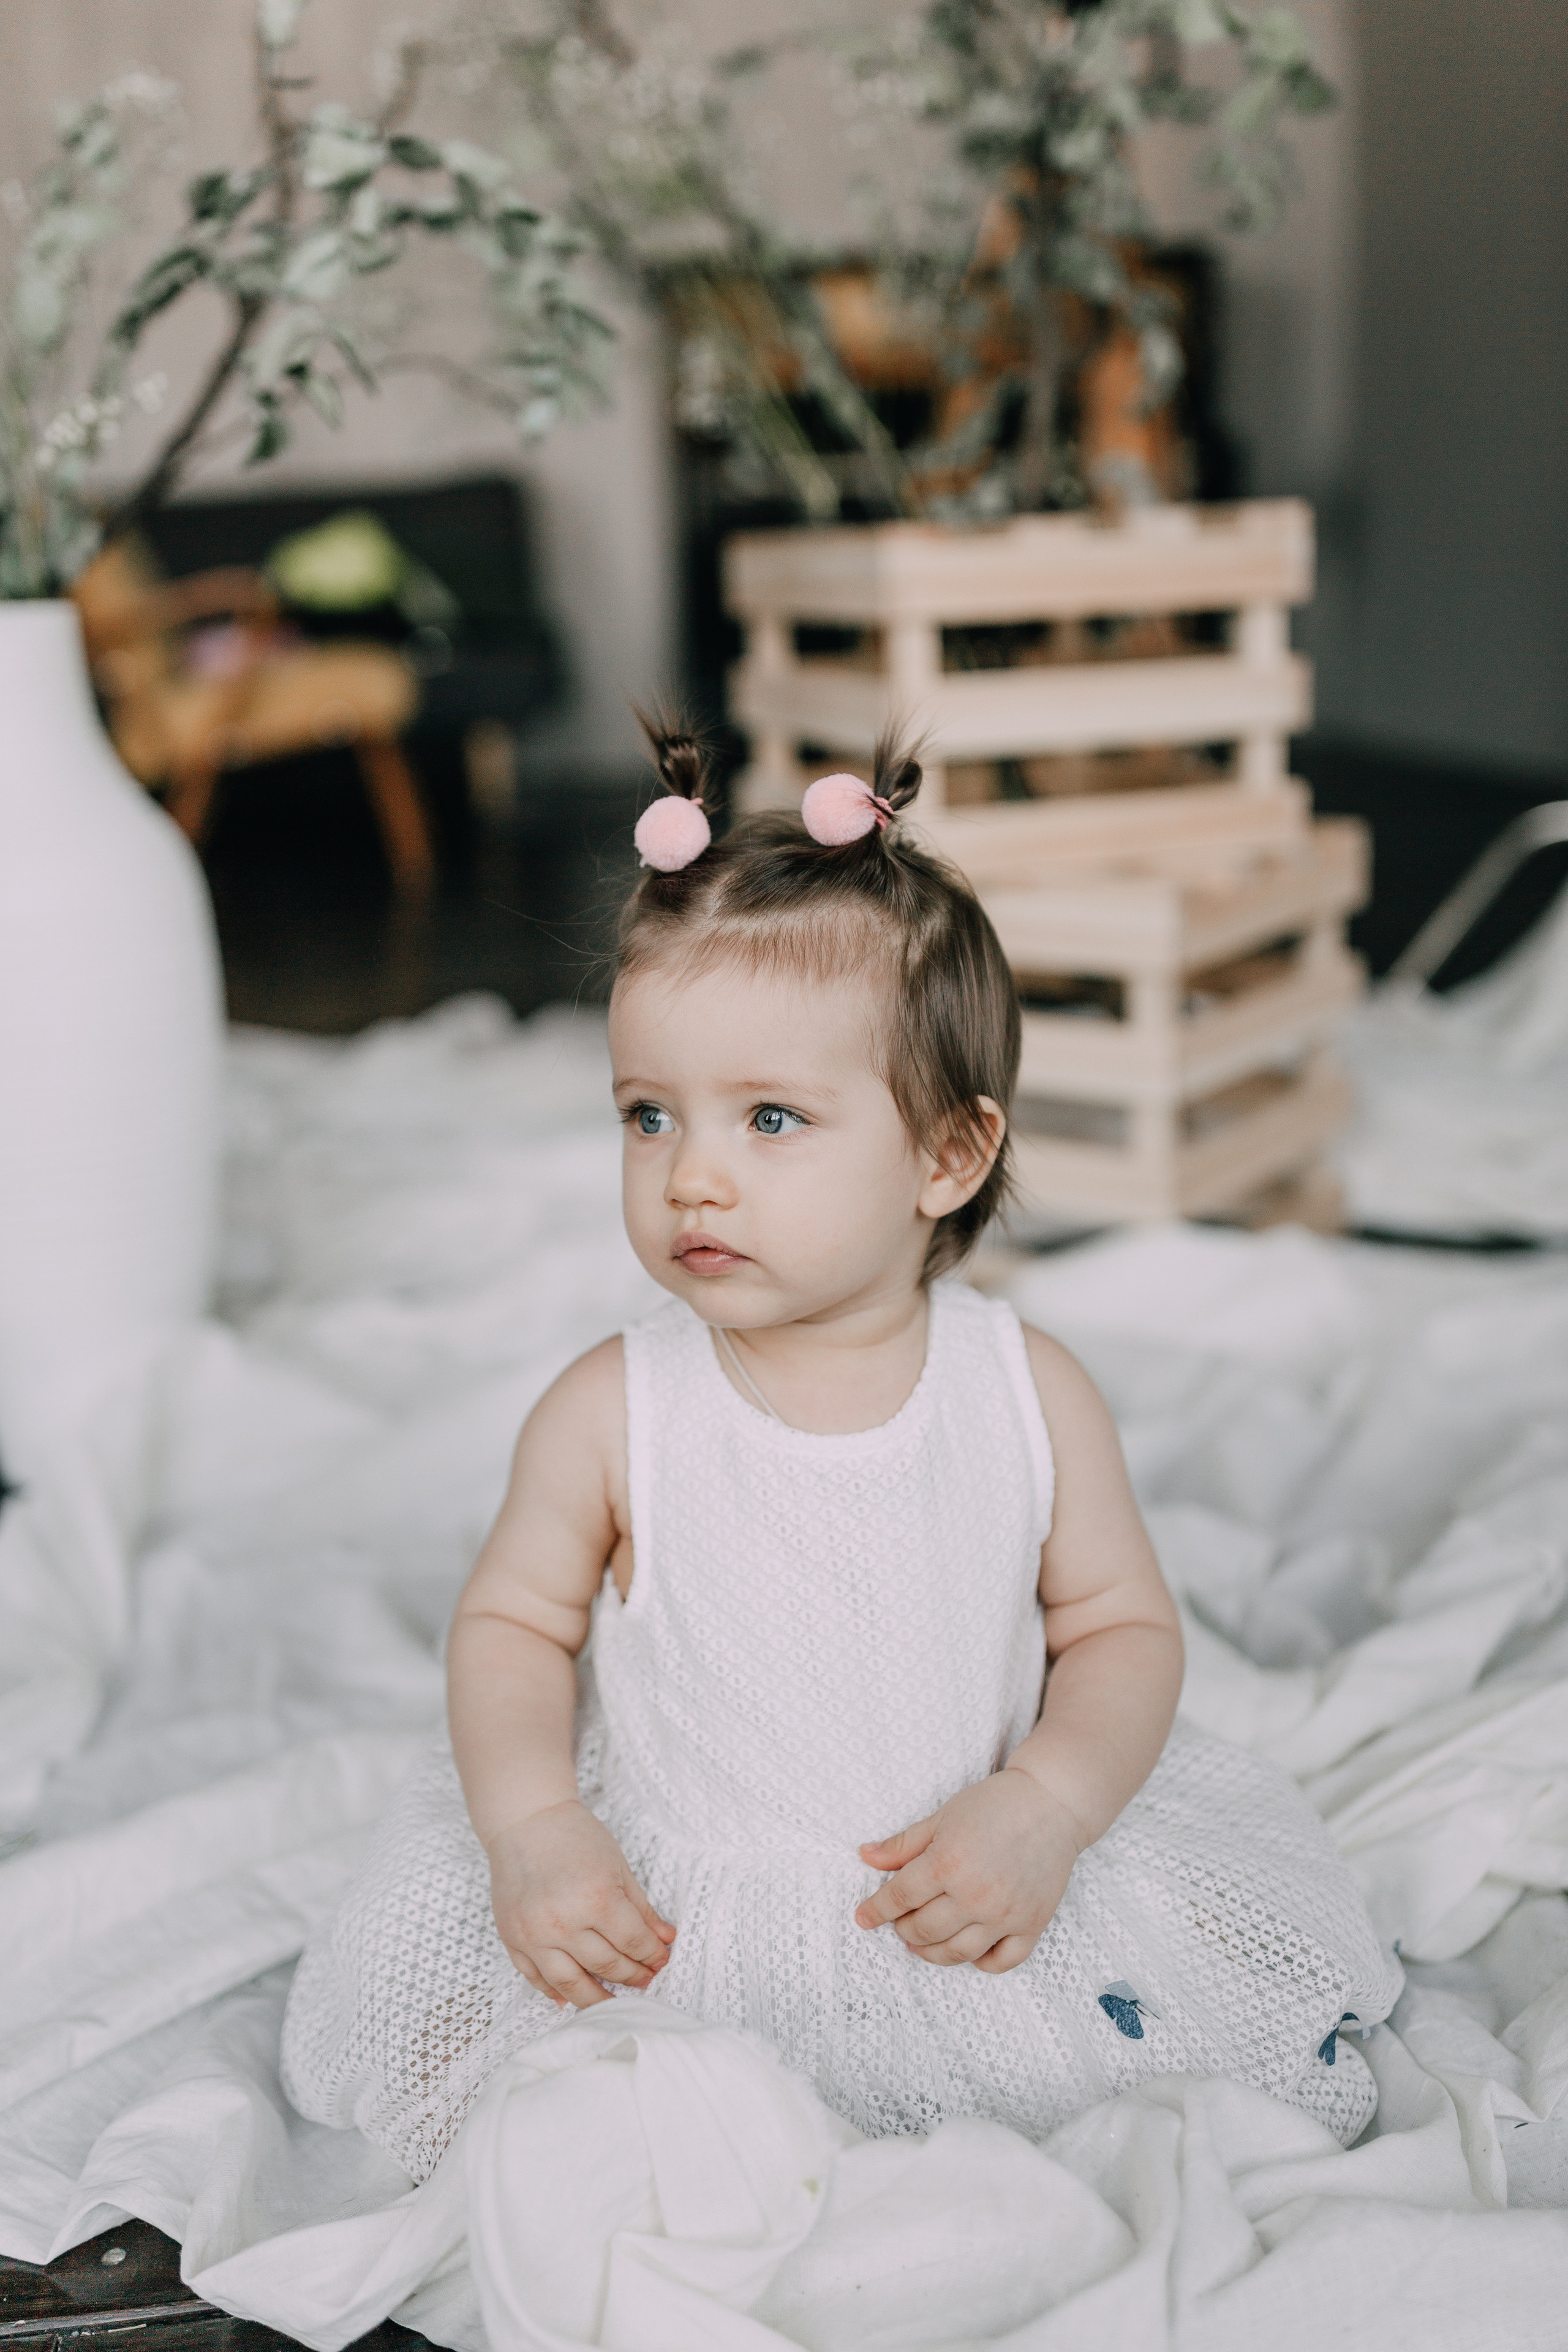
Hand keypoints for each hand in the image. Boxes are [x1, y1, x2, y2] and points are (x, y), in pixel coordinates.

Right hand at [486, 1800, 675, 2008]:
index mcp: (595, 1897)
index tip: (662, 1961)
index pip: (632, 1941)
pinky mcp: (512, 1940)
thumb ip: (641, 1908)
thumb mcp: (618, 1866)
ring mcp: (533, 1935)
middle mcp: (563, 1921)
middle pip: (606, 1965)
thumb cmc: (576, 1837)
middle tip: (646, 1980)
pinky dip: (555, 1992)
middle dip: (632, 1976)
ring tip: (615, 2003)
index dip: (652, 1955)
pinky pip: (536, 1978)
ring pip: (571, 1984)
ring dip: (597, 1999)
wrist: (526, 1821)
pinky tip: (571, 1998)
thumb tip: (666, 1940)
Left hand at [853, 1770, 1082, 1973]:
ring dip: (932, 1953)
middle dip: (903, 1929)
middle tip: (900, 1923)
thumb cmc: (994, 1805)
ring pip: (957, 1952)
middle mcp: (975, 1894)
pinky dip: (980, 1963)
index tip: (862, 1919)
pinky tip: (968, 1952)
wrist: (1051, 1804)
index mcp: (948, 1863)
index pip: (900, 1897)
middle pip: (924, 1929)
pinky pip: (1001, 1961)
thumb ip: (903, 1844)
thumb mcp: (942, 1817)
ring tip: (921, 1944)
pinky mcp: (1031, 1924)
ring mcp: (1005, 1914)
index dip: (876, 1910)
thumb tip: (865, 1856)